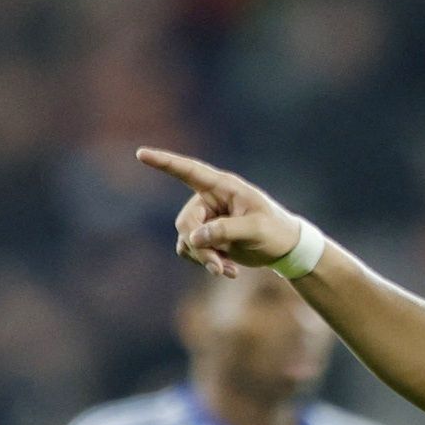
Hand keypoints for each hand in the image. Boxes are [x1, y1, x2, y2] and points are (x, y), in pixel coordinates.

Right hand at [135, 148, 301, 278]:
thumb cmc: (275, 230)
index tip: (141, 154)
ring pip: (186, 240)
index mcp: (223, 187)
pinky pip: (191, 251)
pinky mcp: (205, 237)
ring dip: (204, 258)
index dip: (164, 162)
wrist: (284, 248)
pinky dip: (205, 263)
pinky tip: (229, 271)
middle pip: (186, 223)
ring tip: (228, 271)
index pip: (189, 171)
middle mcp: (209, 200)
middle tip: (217, 268)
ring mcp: (205, 219)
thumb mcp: (256, 229)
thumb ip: (226, 230)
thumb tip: (194, 238)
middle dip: (199, 248)